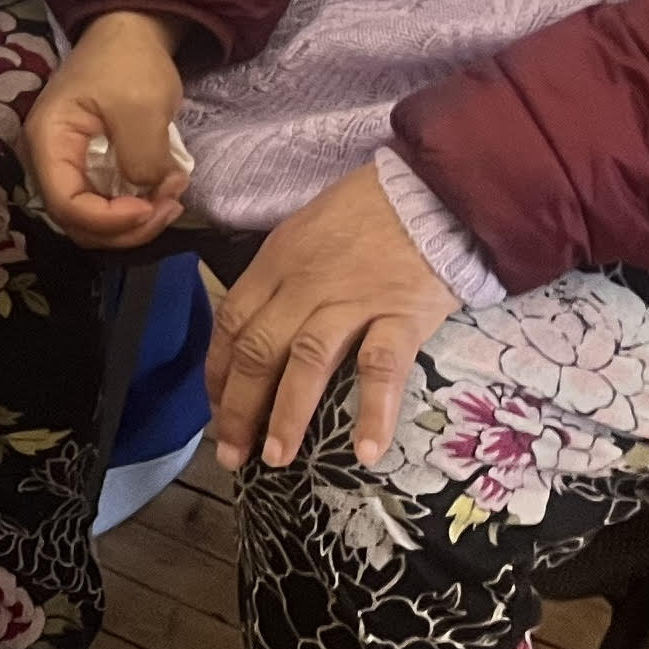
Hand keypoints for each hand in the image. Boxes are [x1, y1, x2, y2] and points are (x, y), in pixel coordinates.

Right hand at [18, 10, 190, 250]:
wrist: (130, 31)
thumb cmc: (128, 62)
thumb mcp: (141, 106)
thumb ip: (142, 158)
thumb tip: (149, 195)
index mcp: (48, 142)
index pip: (66, 205)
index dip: (109, 219)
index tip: (151, 207)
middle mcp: (49, 161)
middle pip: (78, 221)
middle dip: (126, 226)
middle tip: (170, 206)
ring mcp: (69, 165)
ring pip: (93, 220)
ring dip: (134, 222)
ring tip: (171, 199)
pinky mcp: (90, 167)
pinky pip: (106, 203)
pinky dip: (136, 209)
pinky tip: (164, 192)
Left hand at [207, 163, 464, 472]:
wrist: (433, 189)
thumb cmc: (367, 212)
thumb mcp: (305, 231)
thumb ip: (280, 278)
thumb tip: (254, 328)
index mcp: (277, 261)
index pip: (233, 323)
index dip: (219, 372)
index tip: (216, 410)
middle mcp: (306, 284)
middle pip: (260, 350)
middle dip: (239, 407)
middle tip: (232, 454)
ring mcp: (354, 300)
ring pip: (307, 362)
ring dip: (287, 415)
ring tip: (276, 459)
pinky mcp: (402, 314)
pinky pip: (381, 367)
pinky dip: (372, 411)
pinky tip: (365, 451)